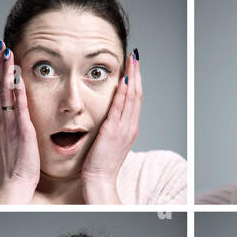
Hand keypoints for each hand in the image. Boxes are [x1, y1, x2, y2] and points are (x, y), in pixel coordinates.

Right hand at [0, 42, 40, 203]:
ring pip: (5, 93)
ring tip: (6, 52)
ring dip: (5, 72)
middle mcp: (0, 119)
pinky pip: (19, 108)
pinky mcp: (22, 131)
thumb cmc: (12, 160)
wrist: (15, 182)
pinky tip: (18, 77)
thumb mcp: (1, 134)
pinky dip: (18, 92)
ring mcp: (10, 124)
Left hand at [81, 50, 141, 203]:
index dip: (136, 80)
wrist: (99, 179)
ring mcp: (124, 128)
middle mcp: (130, 126)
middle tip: (135, 56)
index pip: (135, 98)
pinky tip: (123, 80)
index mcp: (130, 127)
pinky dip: (123, 93)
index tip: (134, 65)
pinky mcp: (113, 131)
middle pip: (137, 94)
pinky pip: (120, 108)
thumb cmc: (100, 163)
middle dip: (136, 73)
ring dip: (132, 77)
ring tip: (132, 61)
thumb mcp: (109, 141)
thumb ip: (112, 126)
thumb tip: (109, 114)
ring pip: (132, 97)